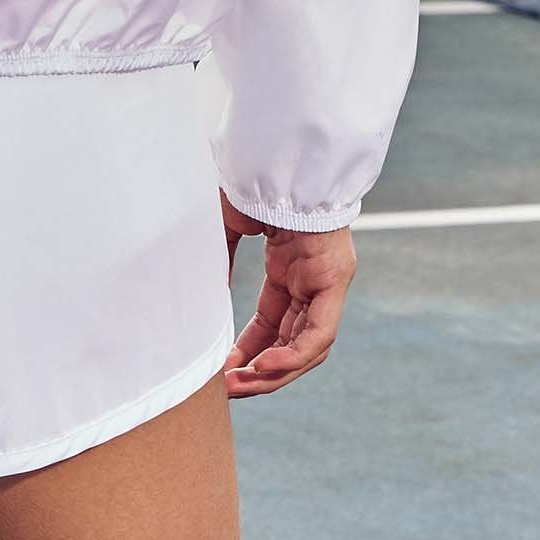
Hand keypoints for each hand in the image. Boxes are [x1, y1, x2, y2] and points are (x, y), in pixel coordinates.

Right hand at [218, 189, 355, 395]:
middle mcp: (313, 278)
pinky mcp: (335, 277)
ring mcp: (327, 279)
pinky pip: (319, 332)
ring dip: (274, 372)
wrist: (273, 151)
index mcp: (290, 265)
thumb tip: (204, 301)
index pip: (274, 322)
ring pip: (308, 345)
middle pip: (292, 340)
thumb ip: (221, 264)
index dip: (248, 350)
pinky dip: (293, 355)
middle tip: (228, 389)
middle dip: (259, 370)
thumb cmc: (250, 177)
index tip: (223, 371)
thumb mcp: (228, 226)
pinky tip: (265, 368)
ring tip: (240, 387)